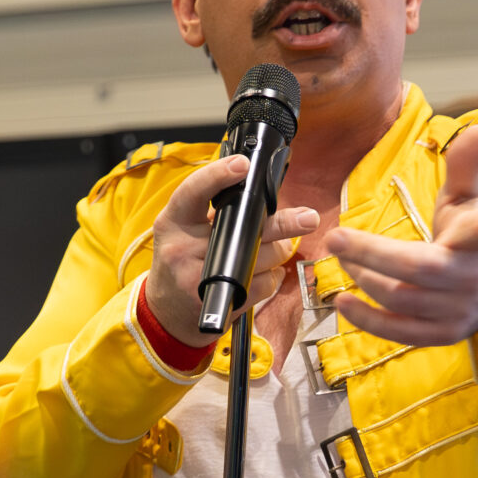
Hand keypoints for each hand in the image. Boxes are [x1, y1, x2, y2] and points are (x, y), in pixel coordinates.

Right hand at [144, 155, 324, 347]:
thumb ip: (214, 209)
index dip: (218, 175)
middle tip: (308, 217)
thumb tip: (262, 190)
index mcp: (173, 222)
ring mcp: (200, 280)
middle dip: (282, 223)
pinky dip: (273, 276)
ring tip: (273, 249)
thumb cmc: (182, 260)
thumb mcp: (184, 228)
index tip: (242, 164)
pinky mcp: (220, 303)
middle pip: (245, 230)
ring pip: (263, 257)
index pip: (193, 191)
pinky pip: (265, 284)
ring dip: (278, 252)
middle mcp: (182, 249)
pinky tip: (262, 273)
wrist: (168, 312)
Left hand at [321, 126, 477, 356]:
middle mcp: (472, 277)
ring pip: (402, 299)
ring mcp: (458, 311)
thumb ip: (466, 164)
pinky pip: (401, 332)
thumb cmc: (475, 231)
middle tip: (335, 237)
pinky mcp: (444, 335)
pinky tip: (343, 302)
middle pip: (418, 269)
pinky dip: (368, 320)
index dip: (475, 226)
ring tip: (341, 258)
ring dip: (363, 278)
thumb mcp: (473, 195)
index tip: (475, 218)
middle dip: (372, 254)